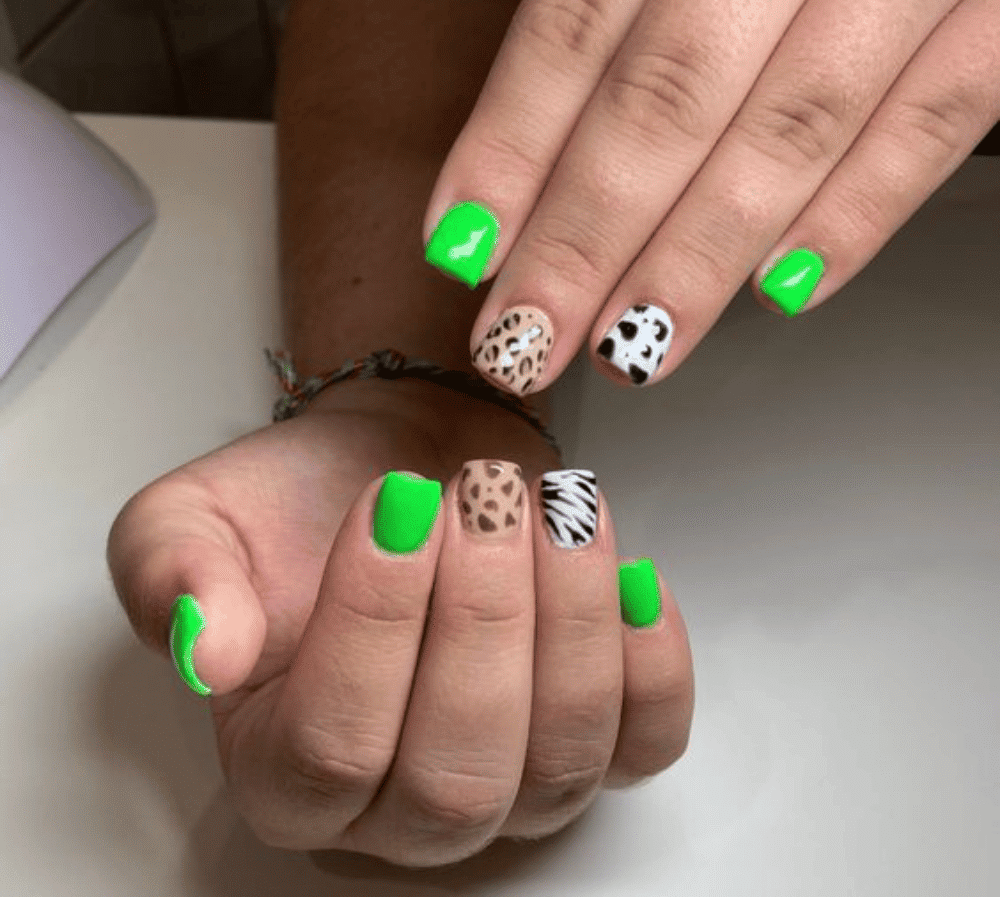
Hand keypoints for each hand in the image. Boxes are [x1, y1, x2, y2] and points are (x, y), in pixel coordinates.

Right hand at [106, 383, 692, 867]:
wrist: (403, 463)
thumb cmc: (305, 500)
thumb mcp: (195, 519)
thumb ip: (175, 581)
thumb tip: (202, 651)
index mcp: (282, 768)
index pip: (330, 747)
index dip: (373, 624)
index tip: (396, 506)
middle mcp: (399, 808)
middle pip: (455, 774)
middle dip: (483, 618)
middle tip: (486, 499)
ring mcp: (509, 783)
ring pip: (556, 759)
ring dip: (570, 618)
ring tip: (555, 507)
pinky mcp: (593, 737)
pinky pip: (646, 743)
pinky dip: (654, 662)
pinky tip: (629, 575)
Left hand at [412, 0, 999, 392]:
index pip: (575, 20)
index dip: (510, 145)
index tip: (461, 247)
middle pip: (667, 98)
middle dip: (583, 239)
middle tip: (522, 341)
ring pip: (789, 132)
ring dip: (697, 260)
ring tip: (627, 351)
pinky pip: (939, 118)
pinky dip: (859, 214)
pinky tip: (782, 295)